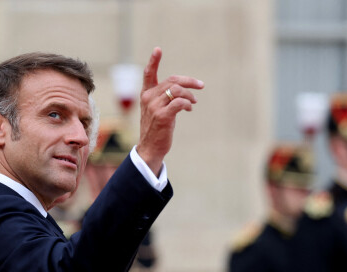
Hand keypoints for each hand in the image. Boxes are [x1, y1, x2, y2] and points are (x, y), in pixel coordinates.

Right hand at [137, 47, 203, 174]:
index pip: (148, 74)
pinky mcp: (162, 116)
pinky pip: (179, 102)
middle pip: (172, 81)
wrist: (151, 148)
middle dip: (189, 81)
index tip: (158, 49)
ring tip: (194, 102)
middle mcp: (148, 98)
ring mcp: (154, 107)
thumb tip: (185, 91)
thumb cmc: (157, 129)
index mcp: (146, 95)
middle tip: (200, 85)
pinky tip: (190, 109)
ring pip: (177, 90)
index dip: (153, 61)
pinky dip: (187, 103)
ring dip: (190, 95)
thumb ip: (166, 98)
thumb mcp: (158, 110)